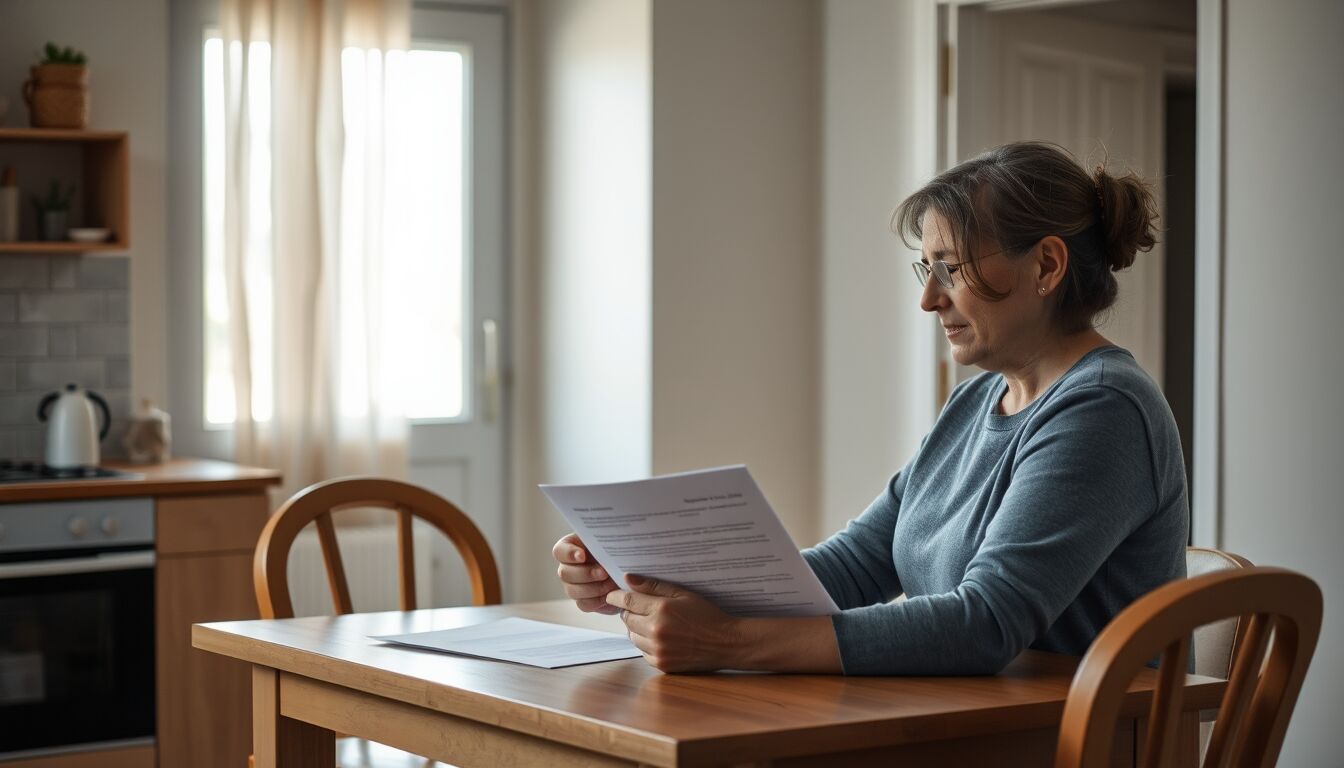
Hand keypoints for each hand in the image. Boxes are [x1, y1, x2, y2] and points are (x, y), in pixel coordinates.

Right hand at [552, 532, 619, 613]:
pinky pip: (584, 604)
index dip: (568, 554)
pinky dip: (597, 601)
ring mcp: (572, 586)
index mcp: (570, 548)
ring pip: (573, 590)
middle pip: (565, 573)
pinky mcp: (582, 600)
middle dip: (586, 574)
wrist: (626, 570)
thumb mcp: (610, 542)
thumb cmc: (615, 550)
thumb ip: (605, 540)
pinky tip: (610, 595)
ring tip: (612, 584)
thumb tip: (609, 542)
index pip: (559, 551)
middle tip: (604, 572)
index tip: (582, 555)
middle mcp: (567, 567)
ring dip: (594, 588)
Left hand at [607, 574, 743, 672]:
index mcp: (661, 610)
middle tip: (641, 608)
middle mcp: (656, 631)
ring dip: (637, 629)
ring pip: (632, 637)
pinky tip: (661, 638)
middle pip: (627, 619)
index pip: (628, 601)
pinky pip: (642, 652)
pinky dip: (646, 644)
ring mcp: (658, 650)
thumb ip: (654, 586)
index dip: (616, 597)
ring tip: (653, 623)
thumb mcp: (683, 594)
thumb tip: (628, 578)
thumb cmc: (706, 615)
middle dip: (630, 612)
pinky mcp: (661, 664)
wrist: (725, 643)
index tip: (612, 595)